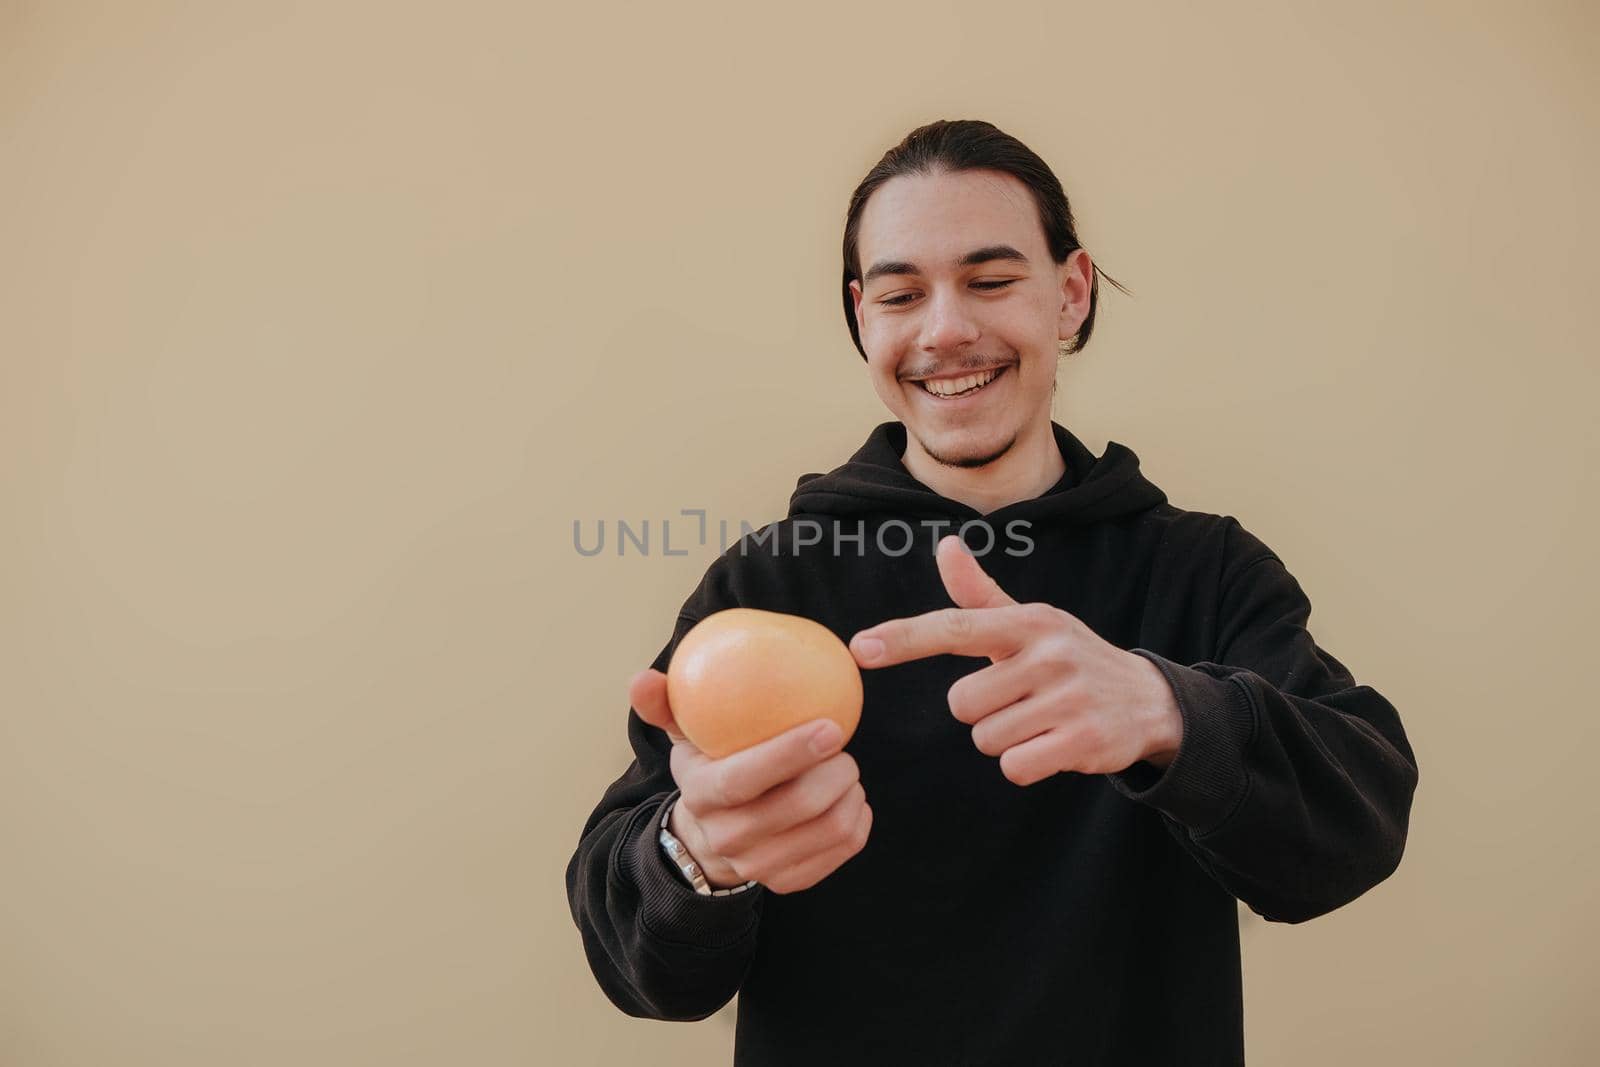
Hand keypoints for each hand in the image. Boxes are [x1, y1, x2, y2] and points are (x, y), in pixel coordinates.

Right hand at [629, 668, 872, 893]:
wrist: (707, 839)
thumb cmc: (707, 769)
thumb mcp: (683, 737)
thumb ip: (664, 705)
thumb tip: (642, 678)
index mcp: (700, 796)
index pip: (744, 779)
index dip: (789, 754)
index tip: (831, 726)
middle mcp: (727, 838)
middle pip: (796, 807)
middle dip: (835, 772)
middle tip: (844, 743)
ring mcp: (760, 866)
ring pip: (828, 830)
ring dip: (851, 793)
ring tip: (847, 768)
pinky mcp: (790, 881)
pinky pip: (842, 849)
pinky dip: (858, 820)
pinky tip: (853, 797)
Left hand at [847, 535, 1183, 786]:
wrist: (1148, 701)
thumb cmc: (1069, 659)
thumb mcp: (1031, 623)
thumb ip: (980, 595)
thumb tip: (946, 547)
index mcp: (1028, 622)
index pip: (954, 626)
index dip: (905, 638)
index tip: (860, 647)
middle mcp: (1049, 653)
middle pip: (961, 703)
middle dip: (982, 711)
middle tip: (1021, 700)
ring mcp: (1068, 697)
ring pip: (986, 738)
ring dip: (1005, 738)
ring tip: (1041, 719)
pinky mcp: (1082, 740)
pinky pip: (1014, 765)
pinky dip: (1025, 763)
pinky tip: (1054, 744)